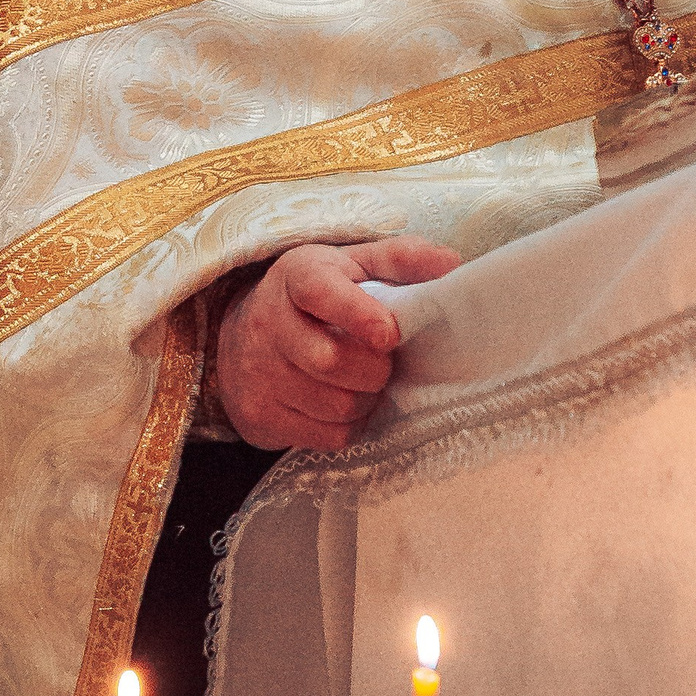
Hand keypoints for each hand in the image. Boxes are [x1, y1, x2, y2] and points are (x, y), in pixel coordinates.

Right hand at [211, 237, 461, 452]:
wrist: (242, 337)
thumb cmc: (318, 300)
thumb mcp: (355, 266)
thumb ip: (403, 259)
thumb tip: (452, 265)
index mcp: (297, 275)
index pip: (319, 290)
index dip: (356, 313)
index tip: (389, 334)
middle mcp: (268, 321)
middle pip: (331, 360)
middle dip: (374, 369)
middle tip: (383, 362)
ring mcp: (258, 372)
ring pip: (335, 405)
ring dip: (366, 399)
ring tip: (362, 381)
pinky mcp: (258, 415)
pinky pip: (327, 436)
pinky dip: (349, 425)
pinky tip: (342, 403)